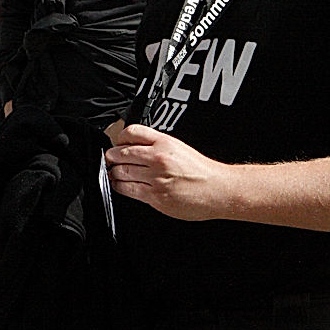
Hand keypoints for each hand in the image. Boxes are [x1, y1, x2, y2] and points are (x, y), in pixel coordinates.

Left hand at [104, 123, 234, 220]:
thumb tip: (132, 146)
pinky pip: (129, 190)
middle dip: (112, 157)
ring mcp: (156, 178)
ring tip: (115, 172)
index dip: (120, 138)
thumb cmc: (202, 171)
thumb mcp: (178, 148)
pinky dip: (120, 186)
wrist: (219, 190)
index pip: (131, 132)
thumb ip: (155, 145)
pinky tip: (121, 185)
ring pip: (122, 172)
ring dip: (114, 172)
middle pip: (121, 153)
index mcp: (164, 143)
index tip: (117, 143)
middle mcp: (158, 158)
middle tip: (110, 159)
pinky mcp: (156, 196)